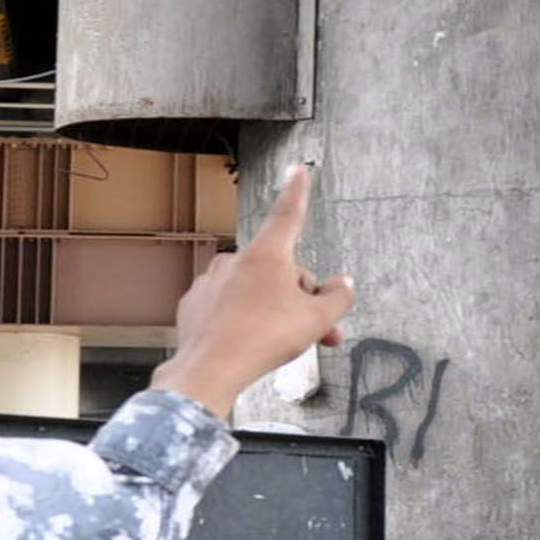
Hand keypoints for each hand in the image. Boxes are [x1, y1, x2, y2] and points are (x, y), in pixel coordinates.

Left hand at [156, 165, 356, 416]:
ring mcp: (211, 281)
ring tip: (282, 342)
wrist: (210, 370)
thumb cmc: (261, 340)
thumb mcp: (317, 320)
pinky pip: (227, 305)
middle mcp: (236, 261)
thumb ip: (338, 298)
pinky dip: (241, 320)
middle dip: (301, 297)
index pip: (288, 214)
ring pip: (254, 290)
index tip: (297, 170)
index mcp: (267, 255)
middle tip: (318, 331)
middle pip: (280, 270)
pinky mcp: (195, 305)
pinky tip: (249, 342)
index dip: (298, 191)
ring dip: (273, 310)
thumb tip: (343, 285)